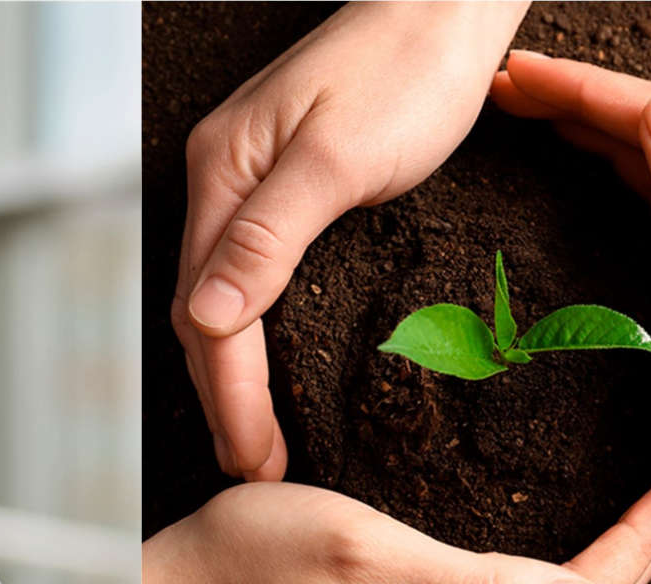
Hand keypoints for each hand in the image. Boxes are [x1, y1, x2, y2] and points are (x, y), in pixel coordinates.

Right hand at [177, 1, 529, 480]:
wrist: (447, 4)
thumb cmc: (409, 66)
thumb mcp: (340, 157)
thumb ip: (268, 238)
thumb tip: (204, 321)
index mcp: (223, 175)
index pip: (207, 310)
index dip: (228, 393)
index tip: (253, 459)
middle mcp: (220, 181)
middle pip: (202, 313)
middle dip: (223, 399)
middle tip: (254, 470)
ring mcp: (247, 183)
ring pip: (221, 300)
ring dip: (233, 375)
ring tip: (255, 440)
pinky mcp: (282, 184)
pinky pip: (250, 275)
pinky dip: (254, 335)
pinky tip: (270, 367)